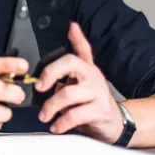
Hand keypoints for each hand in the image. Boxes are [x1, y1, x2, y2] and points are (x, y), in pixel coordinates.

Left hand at [36, 23, 123, 143]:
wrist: (115, 124)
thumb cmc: (91, 102)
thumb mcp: (79, 83)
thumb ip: (67, 70)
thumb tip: (56, 53)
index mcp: (86, 68)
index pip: (82, 49)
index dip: (77, 37)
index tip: (70, 27)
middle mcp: (93, 76)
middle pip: (71, 63)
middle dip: (50, 73)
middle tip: (39, 87)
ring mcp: (98, 93)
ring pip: (68, 93)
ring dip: (51, 106)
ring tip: (44, 115)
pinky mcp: (100, 111)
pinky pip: (75, 115)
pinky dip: (61, 122)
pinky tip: (56, 126)